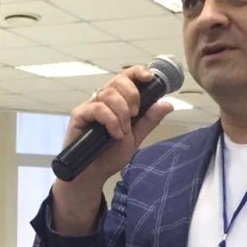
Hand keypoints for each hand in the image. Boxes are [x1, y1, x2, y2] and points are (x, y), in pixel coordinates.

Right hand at [56, 66, 173, 193]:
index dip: (137, 72)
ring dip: (122, 112)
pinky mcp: (79, 115)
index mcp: (118, 101)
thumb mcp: (136, 137)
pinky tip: (114, 134)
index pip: (126, 77)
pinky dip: (111, 120)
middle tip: (135, 114)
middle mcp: (103, 100)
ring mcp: (90, 106)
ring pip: (108, 93)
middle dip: (132, 95)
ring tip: (123, 131)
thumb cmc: (110, 154)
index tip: (149, 77)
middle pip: (118, 80)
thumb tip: (167, 104)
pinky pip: (98, 108)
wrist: (94, 173)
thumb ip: (149, 120)